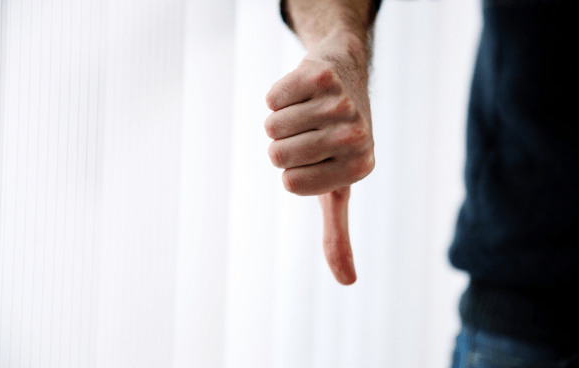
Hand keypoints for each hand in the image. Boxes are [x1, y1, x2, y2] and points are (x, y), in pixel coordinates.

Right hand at [264, 33, 374, 284]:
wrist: (344, 77)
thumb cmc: (334, 143)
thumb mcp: (336, 189)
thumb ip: (338, 235)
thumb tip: (348, 282)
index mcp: (358, 169)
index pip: (291, 183)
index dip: (291, 171)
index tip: (315, 156)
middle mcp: (357, 137)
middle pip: (278, 155)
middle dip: (282, 145)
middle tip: (308, 131)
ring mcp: (343, 104)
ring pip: (272, 126)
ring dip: (278, 120)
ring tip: (306, 110)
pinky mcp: (323, 75)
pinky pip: (272, 98)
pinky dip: (277, 96)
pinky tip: (303, 89)